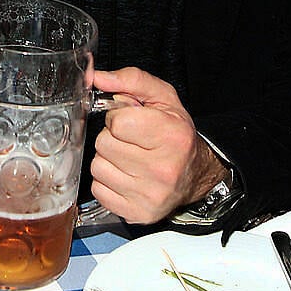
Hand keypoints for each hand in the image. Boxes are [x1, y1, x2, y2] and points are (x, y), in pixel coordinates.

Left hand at [89, 67, 225, 223]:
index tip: (131, 121)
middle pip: (104, 144)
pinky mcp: (137, 214)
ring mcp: (149, 195)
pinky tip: (125, 175)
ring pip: (98, 167)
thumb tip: (96, 76)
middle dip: (112, 138)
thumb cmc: (175, 134)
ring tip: (128, 157)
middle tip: (131, 140)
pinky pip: (98, 189)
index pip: (117, 122)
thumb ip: (130, 80)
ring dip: (108, 159)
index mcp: (171, 136)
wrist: (194, 174)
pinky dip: (107, 181)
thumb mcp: (162, 97)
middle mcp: (162, 169)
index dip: (119, 117)